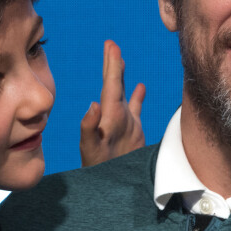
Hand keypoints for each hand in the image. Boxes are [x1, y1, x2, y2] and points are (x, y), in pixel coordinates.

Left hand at [80, 40, 145, 166]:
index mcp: (107, 115)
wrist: (111, 186)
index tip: (111, 46)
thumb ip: (89, 128)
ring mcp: (123, 121)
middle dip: (113, 64)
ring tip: (121, 60)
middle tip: (111, 44)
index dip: (111, 66)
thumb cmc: (98, 170)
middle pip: (114, 84)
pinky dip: (138, 96)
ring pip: (123, 93)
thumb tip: (93, 104)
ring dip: (122, 77)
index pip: (110, 85)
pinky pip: (136, 108)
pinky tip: (141, 86)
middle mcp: (114, 114)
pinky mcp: (133, 130)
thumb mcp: (91, 150)